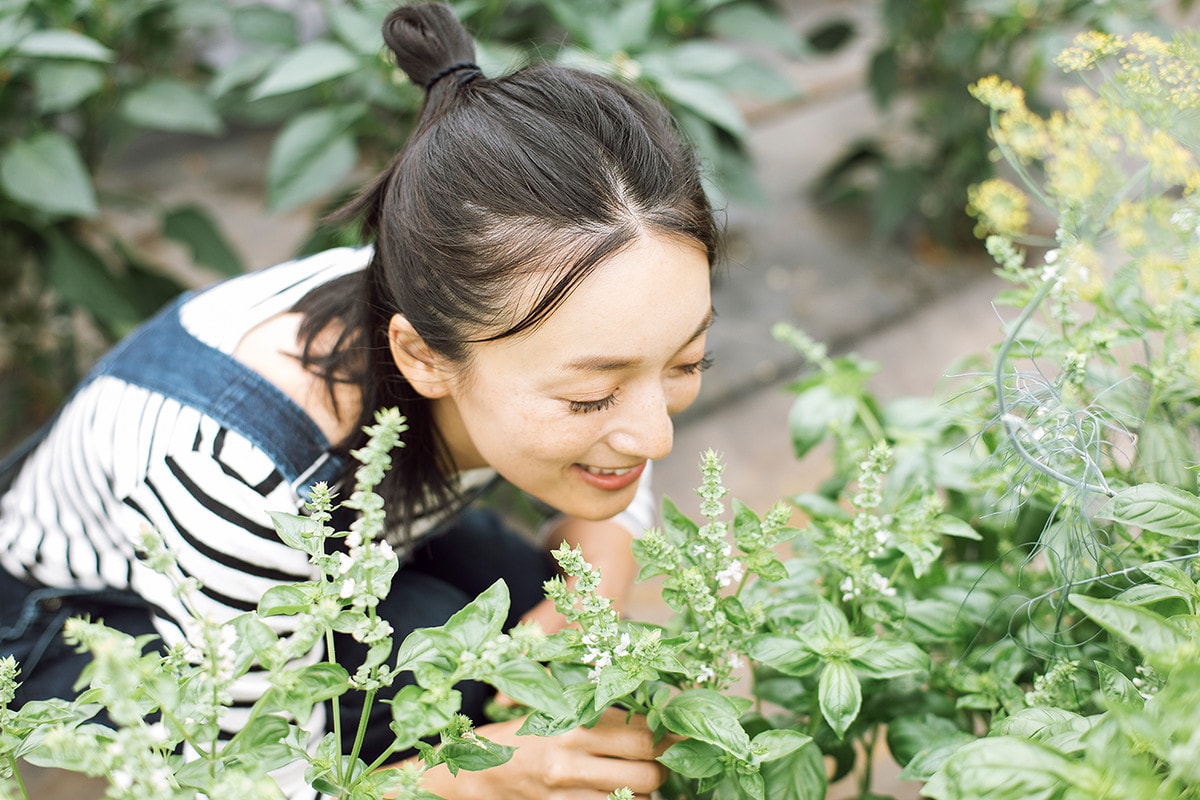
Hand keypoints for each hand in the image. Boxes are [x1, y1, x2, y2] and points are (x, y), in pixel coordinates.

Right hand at [415, 708, 669, 799]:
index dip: (668, 737)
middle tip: (660, 761)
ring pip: (636, 799)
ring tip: (637, 779)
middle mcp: (571, 761)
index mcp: (573, 724)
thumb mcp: (553, 708)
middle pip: (648, 771)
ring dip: (646, 792)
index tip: (677, 735)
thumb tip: (649, 700)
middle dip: (662, 768)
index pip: (642, 735)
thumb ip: (594, 704)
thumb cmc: (522, 735)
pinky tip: (618, 795)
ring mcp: (566, 795)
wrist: (475, 773)